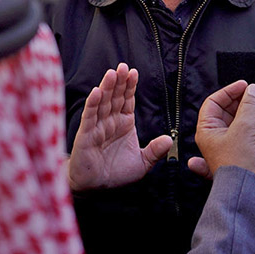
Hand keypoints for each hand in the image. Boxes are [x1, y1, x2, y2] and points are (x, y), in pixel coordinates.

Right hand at [67, 63, 172, 191]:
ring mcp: (97, 126)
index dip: (130, 86)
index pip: (127, 100)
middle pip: (115, 97)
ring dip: (107, 87)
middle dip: (120, 82)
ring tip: (112, 73)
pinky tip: (97, 92)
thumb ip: (154, 151)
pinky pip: (90, 117)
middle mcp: (110, 121)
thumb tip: (168, 139)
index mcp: (124, 123)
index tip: (134, 72)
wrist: (95, 187)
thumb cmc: (115, 174)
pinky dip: (93, 104)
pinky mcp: (86, 134)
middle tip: (123, 66)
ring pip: (103, 103)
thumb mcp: (141, 164)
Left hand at [187, 81, 254, 195]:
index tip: (244, 85)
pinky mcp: (248, 151)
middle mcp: (218, 136)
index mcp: (208, 130)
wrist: (251, 190)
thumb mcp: (244, 127)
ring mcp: (234, 144)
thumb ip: (248, 105)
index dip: (229, 92)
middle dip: (246, 100)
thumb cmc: (240, 162)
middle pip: (231, 110)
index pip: (214, 103)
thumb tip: (252, 89)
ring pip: (245, 120)